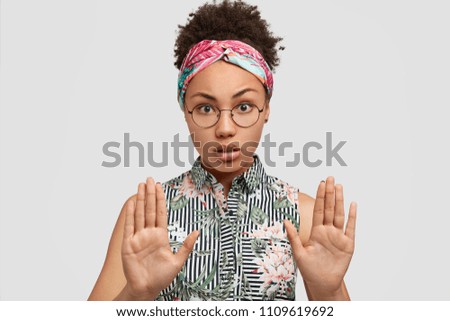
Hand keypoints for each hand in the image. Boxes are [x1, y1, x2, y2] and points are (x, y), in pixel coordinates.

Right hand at [121, 177, 198, 299]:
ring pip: (139, 214)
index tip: (160, 186)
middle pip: (149, 209)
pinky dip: (130, 214)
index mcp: (161, 236)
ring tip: (140, 185)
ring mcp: (138, 238)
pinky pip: (129, 226)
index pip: (160, 213)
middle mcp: (149, 234)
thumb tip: (197, 231)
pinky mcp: (128, 244)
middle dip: (149, 194)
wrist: (146, 289)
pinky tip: (131, 203)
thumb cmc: (162, 277)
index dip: (159, 199)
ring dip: (139, 199)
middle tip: (149, 179)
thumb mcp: (178, 261)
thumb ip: (186, 245)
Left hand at [285, 176, 356, 296]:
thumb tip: (285, 220)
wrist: (322, 283)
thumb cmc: (310, 269)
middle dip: (330, 193)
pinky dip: (353, 216)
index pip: (318, 210)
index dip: (320, 196)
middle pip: (329, 208)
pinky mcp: (348, 244)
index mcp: (316, 231)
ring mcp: (338, 236)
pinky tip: (353, 204)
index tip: (321, 183)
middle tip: (330, 178)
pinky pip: (351, 228)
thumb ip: (293, 236)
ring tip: (340, 186)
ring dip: (340, 200)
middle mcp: (328, 231)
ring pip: (339, 214)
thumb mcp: (299, 253)